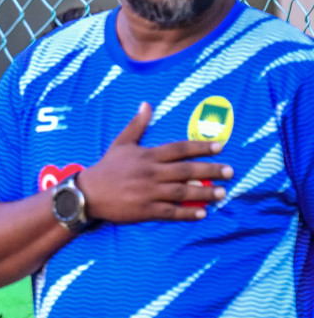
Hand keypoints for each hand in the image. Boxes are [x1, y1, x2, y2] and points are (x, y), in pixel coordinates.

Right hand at [76, 103, 232, 223]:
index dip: (200, 147)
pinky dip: (187, 213)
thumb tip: (146, 104)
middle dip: (210, 170)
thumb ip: (137, 125)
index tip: (220, 146)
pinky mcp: (144, 210)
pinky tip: (202, 213)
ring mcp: (148, 192)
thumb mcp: (121, 143)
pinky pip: (170, 212)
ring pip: (182, 191)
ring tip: (222, 193)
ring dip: (204, 192)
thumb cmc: (106, 168)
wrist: (87, 193)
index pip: (179, 149)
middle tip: (230, 171)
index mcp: (147, 156)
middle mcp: (150, 173)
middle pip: (186, 170)